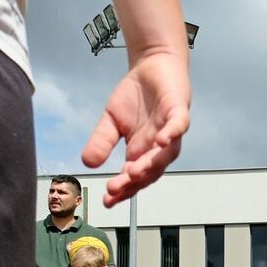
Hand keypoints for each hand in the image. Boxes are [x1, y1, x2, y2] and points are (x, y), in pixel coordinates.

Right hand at [82, 51, 190, 207]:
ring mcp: (170, 130)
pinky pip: (178, 126)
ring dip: (151, 164)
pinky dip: (171, 134)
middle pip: (149, 171)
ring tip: (135, 172)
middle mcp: (158, 147)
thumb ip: (102, 142)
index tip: (107, 201)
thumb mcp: (111, 121)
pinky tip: (161, 142)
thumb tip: (87, 163)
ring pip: (166, 155)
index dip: (123, 190)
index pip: (134, 177)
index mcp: (142, 152)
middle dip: (132, 182)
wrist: (153, 65)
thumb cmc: (136, 95)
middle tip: (115, 189)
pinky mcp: (179, 111)